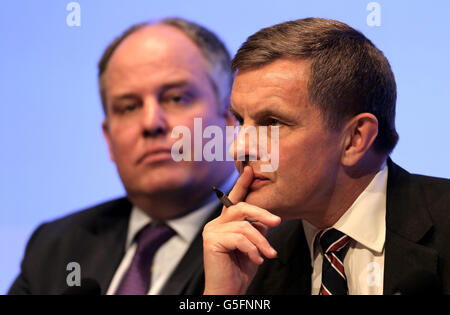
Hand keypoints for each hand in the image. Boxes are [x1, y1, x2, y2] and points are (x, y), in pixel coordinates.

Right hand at [202, 166, 280, 294]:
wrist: (228, 291)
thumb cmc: (240, 269)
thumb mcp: (254, 245)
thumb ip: (257, 229)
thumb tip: (268, 217)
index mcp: (224, 222)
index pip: (234, 200)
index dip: (242, 184)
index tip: (250, 169)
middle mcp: (215, 223)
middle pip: (240, 207)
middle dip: (261, 213)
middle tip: (277, 222)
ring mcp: (211, 231)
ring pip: (244, 226)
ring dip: (261, 242)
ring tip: (269, 255)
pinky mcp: (211, 241)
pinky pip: (239, 238)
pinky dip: (252, 250)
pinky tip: (257, 260)